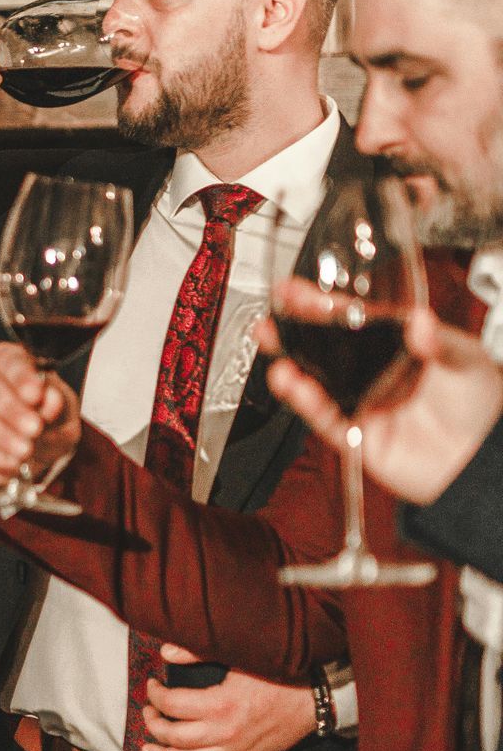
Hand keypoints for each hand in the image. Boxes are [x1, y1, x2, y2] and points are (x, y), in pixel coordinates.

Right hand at [0, 343, 80, 491]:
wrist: (36, 452)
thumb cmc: (48, 422)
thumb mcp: (65, 412)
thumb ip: (59, 406)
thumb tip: (49, 401)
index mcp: (8, 361)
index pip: (8, 360)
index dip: (21, 377)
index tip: (36, 394)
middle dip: (9, 408)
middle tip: (34, 428)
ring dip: (0, 435)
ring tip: (26, 450)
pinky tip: (12, 462)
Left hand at [139, 644, 314, 750]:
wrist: (318, 697)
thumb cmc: (279, 673)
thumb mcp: (239, 657)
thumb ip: (199, 653)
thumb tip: (165, 652)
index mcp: (220, 705)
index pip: (171, 705)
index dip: (154, 695)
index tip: (152, 684)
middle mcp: (226, 734)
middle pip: (173, 737)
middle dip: (153, 724)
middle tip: (148, 712)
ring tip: (148, 747)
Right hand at [261, 292, 502, 504]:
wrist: (483, 460)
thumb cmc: (483, 408)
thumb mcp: (468, 361)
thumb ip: (440, 341)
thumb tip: (419, 321)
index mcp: (396, 348)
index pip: (352, 320)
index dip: (324, 304)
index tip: (299, 290)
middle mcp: (373, 373)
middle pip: (325, 347)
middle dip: (294, 327)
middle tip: (273, 310)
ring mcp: (362, 402)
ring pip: (315, 379)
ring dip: (289, 360)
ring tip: (270, 341)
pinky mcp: (356, 433)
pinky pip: (324, 415)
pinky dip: (306, 400)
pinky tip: (292, 381)